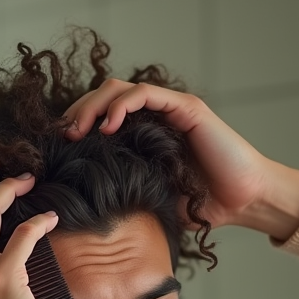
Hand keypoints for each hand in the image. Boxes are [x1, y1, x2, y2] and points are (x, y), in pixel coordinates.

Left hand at [63, 80, 298, 238]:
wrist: (243, 202)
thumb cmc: (204, 204)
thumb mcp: (151, 200)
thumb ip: (124, 193)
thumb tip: (83, 208)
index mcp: (144, 134)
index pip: (100, 116)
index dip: (76, 125)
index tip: (55, 148)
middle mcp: (155, 116)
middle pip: (103, 97)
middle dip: (76, 113)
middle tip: (60, 137)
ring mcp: (170, 108)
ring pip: (118, 89)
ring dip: (92, 106)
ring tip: (76, 131)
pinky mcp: (186, 107)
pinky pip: (145, 94)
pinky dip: (121, 105)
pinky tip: (107, 127)